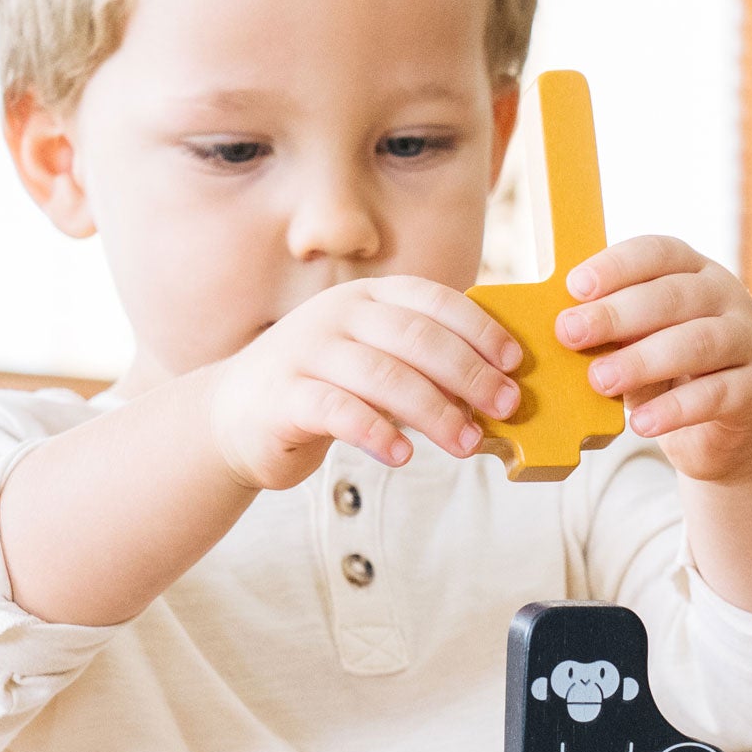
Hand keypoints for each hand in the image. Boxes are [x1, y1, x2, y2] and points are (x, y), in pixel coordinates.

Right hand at [206, 276, 522, 492]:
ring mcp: (307, 352)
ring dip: (433, 410)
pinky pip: (337, 410)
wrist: (236, 416)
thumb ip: (422, 365)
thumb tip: (493, 391)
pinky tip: (401, 454)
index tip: (515, 362)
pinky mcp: (284, 396)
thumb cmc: (323, 389)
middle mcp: (337, 314)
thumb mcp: (373, 361)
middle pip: (416, 338)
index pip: (433, 300)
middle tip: (505, 406)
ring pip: (383, 374)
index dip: (480, 329)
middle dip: (469, 373)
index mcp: (367, 297)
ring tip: (466, 443)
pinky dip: (374, 431)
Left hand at [556, 236, 751, 482]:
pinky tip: (640, 423)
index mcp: (694, 272)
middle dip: (617, 314)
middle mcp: (727, 296)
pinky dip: (674, 410)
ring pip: (697, 343)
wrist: (726, 431)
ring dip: (642, 360)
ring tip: (599, 380)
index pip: (658, 253)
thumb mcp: (638, 345)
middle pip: (673, 296)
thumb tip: (563, 328)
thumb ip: (612, 332)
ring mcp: (748, 341)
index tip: (574, 286)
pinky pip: (715, 395)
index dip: (616, 266)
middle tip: (570, 333)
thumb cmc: (670, 376)